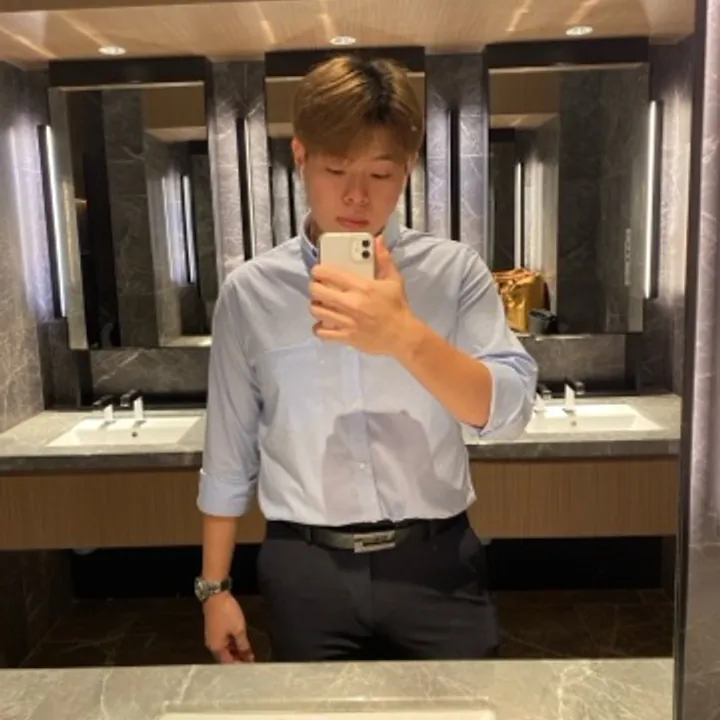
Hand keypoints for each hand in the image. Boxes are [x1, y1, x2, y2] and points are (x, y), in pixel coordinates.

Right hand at [203, 592, 254, 662]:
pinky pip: (224, 641)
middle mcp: (212, 645)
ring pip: (225, 649)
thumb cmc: (227, 614)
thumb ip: (243, 645)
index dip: (239, 665)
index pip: (228, 663)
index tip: (250, 667)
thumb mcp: (238, 630)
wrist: (215, 595)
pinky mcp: (214, 630)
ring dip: (235, 651)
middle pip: (225, 657)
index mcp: (216, 648)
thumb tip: (248, 658)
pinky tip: (240, 642)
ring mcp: (212, 637)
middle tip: (251, 660)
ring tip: (248, 653)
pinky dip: (232, 644)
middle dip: (238, 659)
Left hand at [310, 236, 419, 355]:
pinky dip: (319, 327)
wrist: (403, 336)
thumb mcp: (394, 280)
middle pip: (316, 291)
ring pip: (316, 311)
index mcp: (361, 287)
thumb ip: (384, 259)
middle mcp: (351, 303)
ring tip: (322, 304)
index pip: (328, 274)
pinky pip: (321, 332)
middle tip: (319, 287)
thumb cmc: (397, 307)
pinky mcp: (346, 337)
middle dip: (314, 287)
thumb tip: (378, 240)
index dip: (318, 270)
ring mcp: (346, 321)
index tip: (319, 271)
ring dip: (316, 305)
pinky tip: (325, 323)